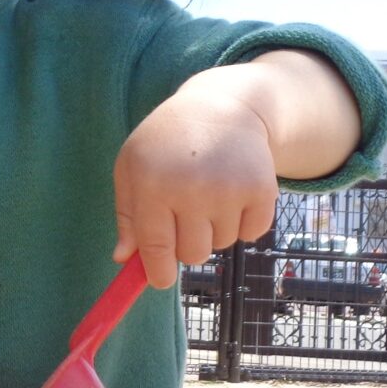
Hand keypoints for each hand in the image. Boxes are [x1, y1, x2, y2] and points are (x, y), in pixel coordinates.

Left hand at [113, 69, 278, 288]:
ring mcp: (229, 189)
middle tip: (186, 215)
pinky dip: (244, 222)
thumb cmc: (167, 143)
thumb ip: (128, 216)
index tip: (160, 280)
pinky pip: (251, 233)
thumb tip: (124, 259)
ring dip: (214, 228)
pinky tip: (233, 192)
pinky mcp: (262, 189)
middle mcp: (191, 189)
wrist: (223, 107)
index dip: (158, 272)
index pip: (155, 247)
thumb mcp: (132, 168)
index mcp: (152, 185)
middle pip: (192, 254)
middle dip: (187, 245)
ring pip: (221, 244)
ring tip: (209, 192)